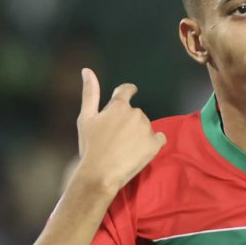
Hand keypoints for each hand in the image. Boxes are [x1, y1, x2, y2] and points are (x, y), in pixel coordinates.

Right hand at [72, 68, 166, 192]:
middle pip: (135, 113)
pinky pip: (159, 138)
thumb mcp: (86, 118)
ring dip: (139, 133)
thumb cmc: (90, 147)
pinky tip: (141, 151)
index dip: (128, 91)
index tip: (130, 95)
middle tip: (116, 138)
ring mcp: (147, 128)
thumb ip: (90, 93)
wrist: (100, 174)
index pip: (127, 90)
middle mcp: (136, 113)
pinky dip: (153, 143)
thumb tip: (87, 70)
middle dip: (128, 122)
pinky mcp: (155, 144)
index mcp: (118, 105)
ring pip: (145, 126)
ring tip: (125, 148)